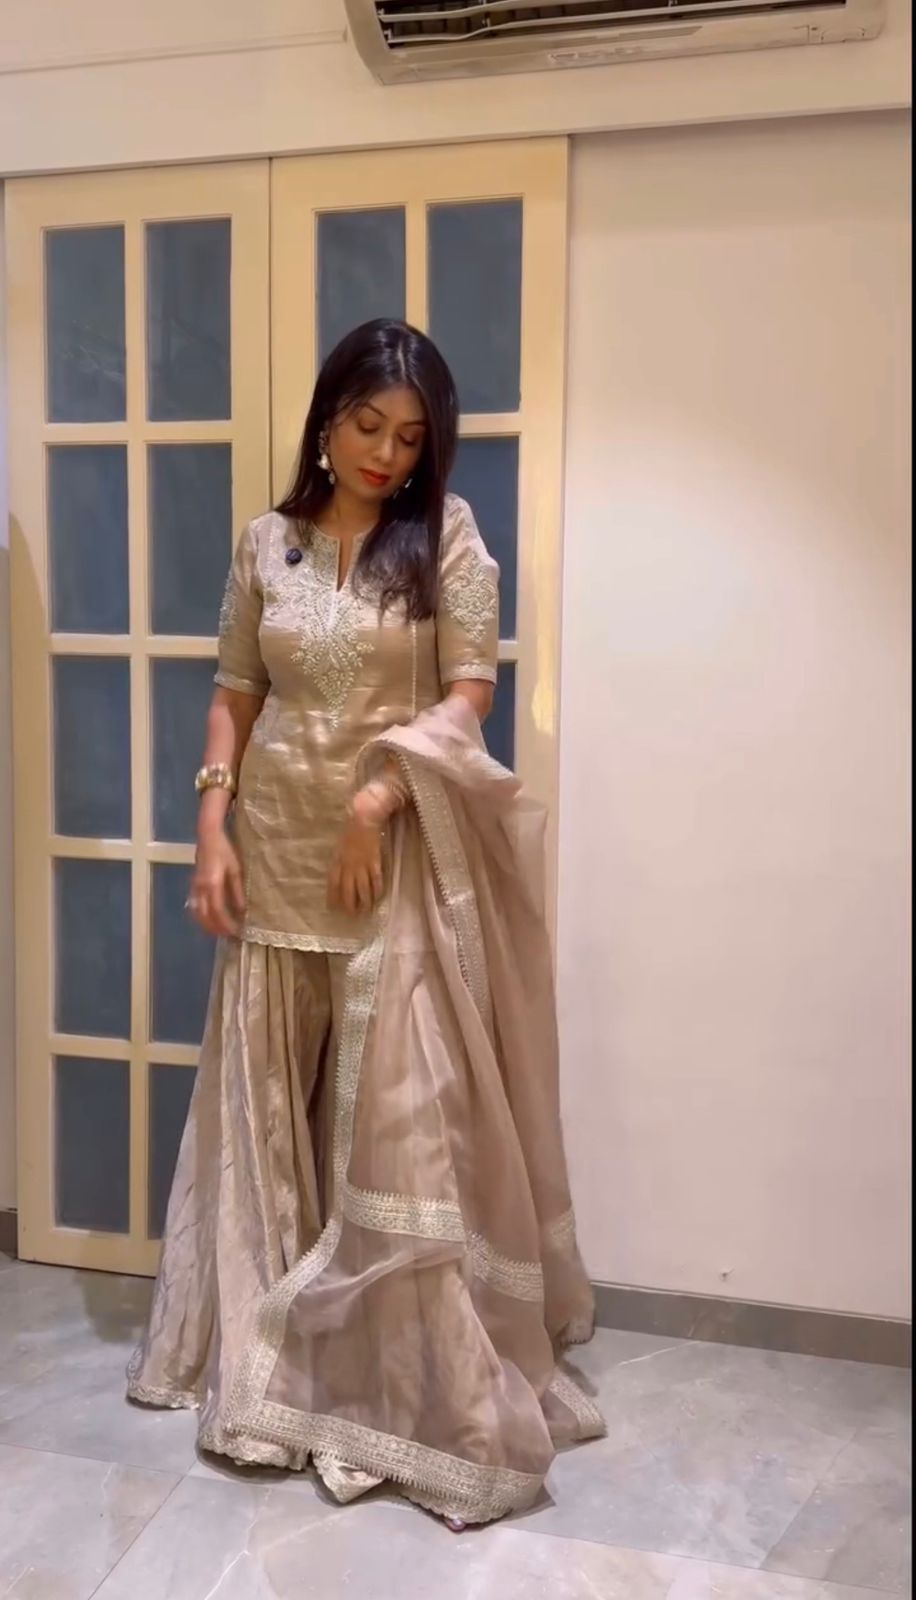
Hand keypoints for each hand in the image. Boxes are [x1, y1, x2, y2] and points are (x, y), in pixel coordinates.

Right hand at [188, 829, 245, 936]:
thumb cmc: (224, 850)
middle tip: (229, 936)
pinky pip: (194, 906)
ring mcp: (194, 887)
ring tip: (220, 931)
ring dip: (207, 925)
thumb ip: (238, 890)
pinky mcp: (193, 885)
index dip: (226, 923)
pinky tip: (210, 920)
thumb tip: (242, 910)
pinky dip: (201, 916)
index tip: (236, 931)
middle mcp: (200, 888)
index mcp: (212, 884)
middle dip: (216, 928)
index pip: (218, 910)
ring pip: (197, 913)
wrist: (207, 836)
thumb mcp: (235, 869)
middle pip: (205, 916)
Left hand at [327, 793, 385, 914]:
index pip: (333, 883)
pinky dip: (376, 890)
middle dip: (349, 904)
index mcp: (338, 861)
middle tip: (351, 916)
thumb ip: (339, 861)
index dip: (333, 897)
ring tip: (365, 912)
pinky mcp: (375, 862)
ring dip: (364, 902)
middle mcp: (349, 866)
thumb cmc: (350, 830)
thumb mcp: (339, 846)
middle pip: (348, 890)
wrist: (363, 819)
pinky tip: (377, 898)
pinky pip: (375, 880)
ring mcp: (362, 865)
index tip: (332, 908)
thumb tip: (339, 875)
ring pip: (362, 888)